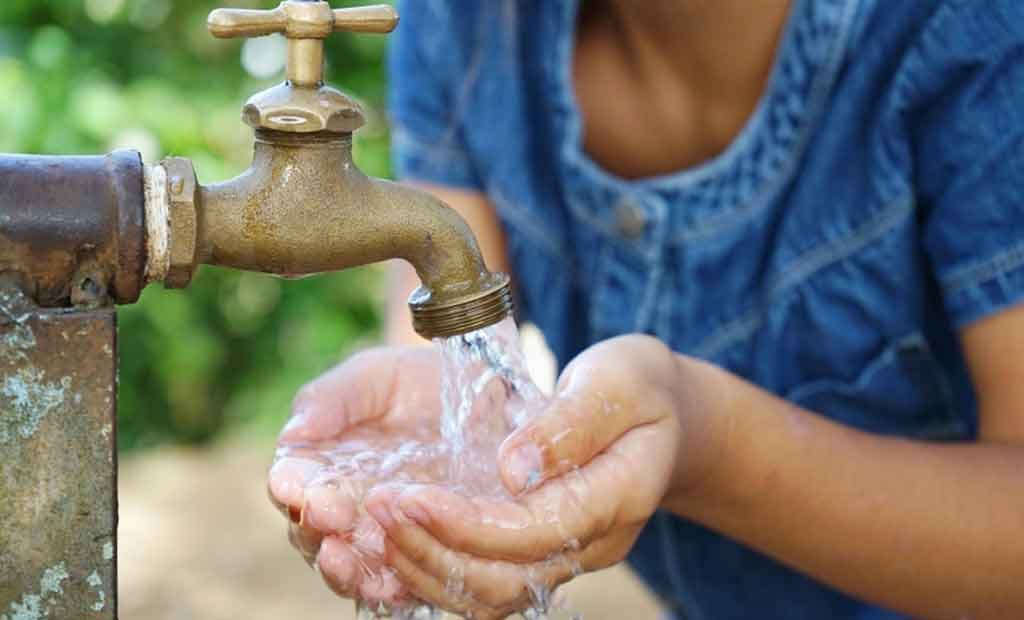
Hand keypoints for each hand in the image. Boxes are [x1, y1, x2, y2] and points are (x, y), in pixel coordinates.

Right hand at [267, 346, 450, 605]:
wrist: (482, 395)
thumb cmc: (416, 381)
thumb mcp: (375, 376)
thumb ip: (333, 398)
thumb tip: (294, 432)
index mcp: (318, 462)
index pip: (291, 483)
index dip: (294, 489)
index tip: (307, 490)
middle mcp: (340, 505)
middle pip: (311, 531)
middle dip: (317, 531)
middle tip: (334, 521)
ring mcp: (377, 534)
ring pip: (347, 565)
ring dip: (345, 569)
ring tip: (350, 562)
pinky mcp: (417, 552)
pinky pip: (396, 581)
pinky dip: (389, 587)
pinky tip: (393, 585)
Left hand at [362, 335, 727, 618]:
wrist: (662, 415)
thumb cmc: (639, 388)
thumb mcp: (618, 382)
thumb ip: (570, 424)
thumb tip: (512, 469)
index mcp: (617, 497)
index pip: (535, 531)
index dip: (468, 524)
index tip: (412, 495)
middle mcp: (590, 542)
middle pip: (503, 579)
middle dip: (432, 551)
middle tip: (378, 509)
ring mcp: (565, 555)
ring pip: (488, 595)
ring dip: (424, 566)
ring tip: (374, 524)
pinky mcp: (538, 552)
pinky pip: (482, 582)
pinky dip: (434, 568)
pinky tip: (393, 539)